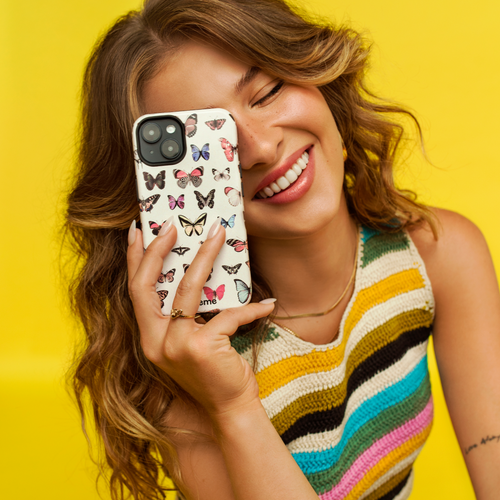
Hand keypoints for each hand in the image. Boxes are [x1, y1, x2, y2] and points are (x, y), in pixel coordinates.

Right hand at [127, 219, 274, 416]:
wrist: (230, 409)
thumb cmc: (214, 370)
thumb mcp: (192, 340)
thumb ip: (186, 314)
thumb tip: (199, 271)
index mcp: (150, 338)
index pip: (135, 291)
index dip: (134, 259)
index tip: (137, 230)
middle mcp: (155, 342)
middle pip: (147, 285)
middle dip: (158, 250)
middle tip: (172, 224)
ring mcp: (175, 346)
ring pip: (187, 289)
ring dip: (205, 257)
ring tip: (220, 235)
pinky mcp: (201, 348)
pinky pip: (229, 314)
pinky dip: (251, 308)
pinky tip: (268, 305)